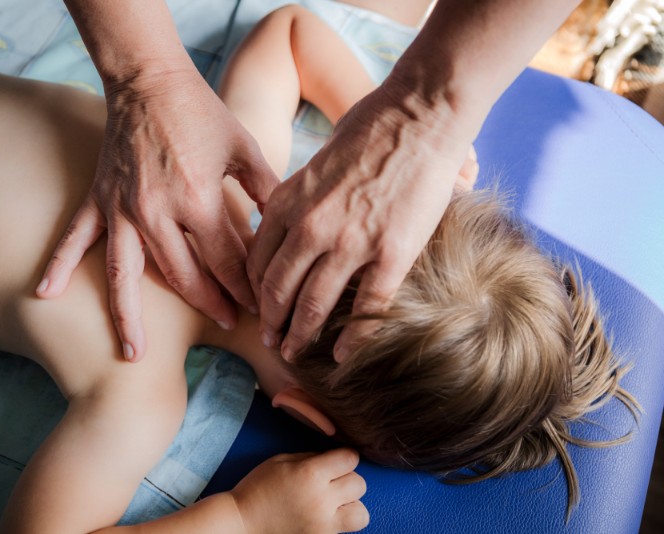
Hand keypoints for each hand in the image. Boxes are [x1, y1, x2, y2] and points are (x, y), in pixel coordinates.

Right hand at [37, 67, 278, 360]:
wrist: (149, 80)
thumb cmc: (201, 113)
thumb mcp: (245, 149)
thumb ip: (267, 192)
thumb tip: (284, 230)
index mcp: (197, 199)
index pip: (226, 260)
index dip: (245, 287)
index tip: (259, 306)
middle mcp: (156, 212)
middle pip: (184, 277)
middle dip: (209, 304)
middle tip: (228, 325)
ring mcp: (122, 209)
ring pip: (126, 275)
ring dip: (130, 317)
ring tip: (133, 356)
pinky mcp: (99, 199)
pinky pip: (76, 238)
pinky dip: (59, 265)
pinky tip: (44, 294)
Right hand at [231, 449, 368, 533]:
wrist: (242, 523)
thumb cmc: (258, 488)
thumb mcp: (281, 461)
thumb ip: (311, 458)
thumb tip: (333, 460)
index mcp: (310, 474)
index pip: (350, 459)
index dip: (345, 457)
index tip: (338, 460)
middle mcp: (322, 500)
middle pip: (359, 484)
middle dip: (347, 479)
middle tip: (331, 482)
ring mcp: (323, 525)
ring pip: (361, 513)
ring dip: (351, 506)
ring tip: (333, 504)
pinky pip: (345, 530)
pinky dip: (339, 523)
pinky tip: (322, 517)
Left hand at [248, 83, 474, 361]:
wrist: (419, 116)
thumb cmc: (369, 129)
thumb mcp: (315, 163)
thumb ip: (299, 199)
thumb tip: (290, 223)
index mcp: (288, 202)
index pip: (257, 260)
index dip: (254, 291)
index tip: (257, 307)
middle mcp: (311, 227)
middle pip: (278, 290)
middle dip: (270, 323)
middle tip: (269, 342)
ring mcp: (350, 244)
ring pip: (314, 306)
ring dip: (301, 336)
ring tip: (294, 353)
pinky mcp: (390, 254)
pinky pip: (366, 308)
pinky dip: (353, 338)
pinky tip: (343, 355)